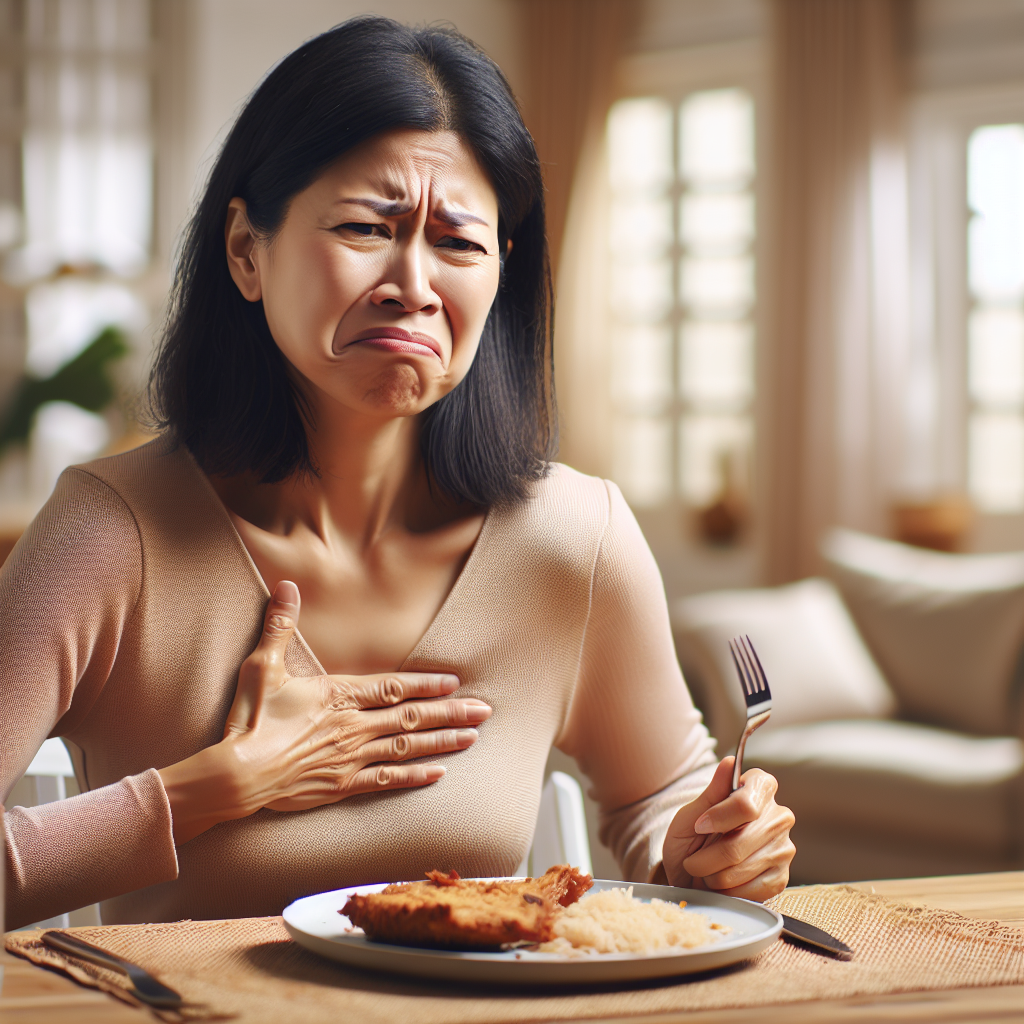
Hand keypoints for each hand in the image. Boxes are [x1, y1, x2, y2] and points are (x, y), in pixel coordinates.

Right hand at [159, 580, 489, 841]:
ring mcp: (351, 758)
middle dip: (450, 713)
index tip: (455, 682)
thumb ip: (280, 625)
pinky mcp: (342, 785)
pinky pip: (387, 780)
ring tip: (472, 737)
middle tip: (484, 711)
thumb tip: (286, 585)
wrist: (234, 775)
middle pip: (411, 717)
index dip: (427, 684)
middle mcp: (353, 726)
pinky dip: (414, 777)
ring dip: (442, 742)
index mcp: (338, 695)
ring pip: (407, 747)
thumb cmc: (248, 719)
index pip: (394, 687)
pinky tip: (438, 775)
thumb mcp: (263, 665)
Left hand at [661, 757, 794, 900]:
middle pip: (740, 842)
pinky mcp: (782, 879)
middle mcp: (779, 815)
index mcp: (759, 788)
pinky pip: (750, 890)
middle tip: (694, 859)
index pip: (746, 804)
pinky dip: (727, 891)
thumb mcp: (691, 814)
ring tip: (708, 870)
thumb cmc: (692, 838)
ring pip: (741, 868)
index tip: (700, 826)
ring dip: (713, 875)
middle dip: (706, 857)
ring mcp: (784, 848)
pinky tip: (723, 883)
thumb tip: (730, 762)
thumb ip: (713, 792)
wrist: (691, 874)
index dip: (719, 818)